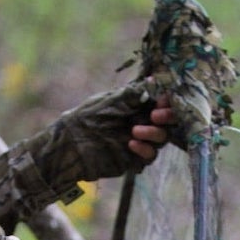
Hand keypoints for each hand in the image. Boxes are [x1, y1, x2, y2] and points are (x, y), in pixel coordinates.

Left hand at [37, 82, 176, 186]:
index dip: (167, 102)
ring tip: (135, 131)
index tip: (163, 100)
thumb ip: (133, 94)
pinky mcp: (135, 158)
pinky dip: (144, 149)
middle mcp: (142, 122)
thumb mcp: (111, 101)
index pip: (161, 103)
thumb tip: (153, 80)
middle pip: (167, 122)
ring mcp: (140, 141)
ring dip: (153, 134)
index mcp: (137, 105)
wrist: (72, 143)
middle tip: (156, 115)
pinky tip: (131, 143)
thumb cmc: (88, 116)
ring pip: (161, 139)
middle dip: (166, 118)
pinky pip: (149, 156)